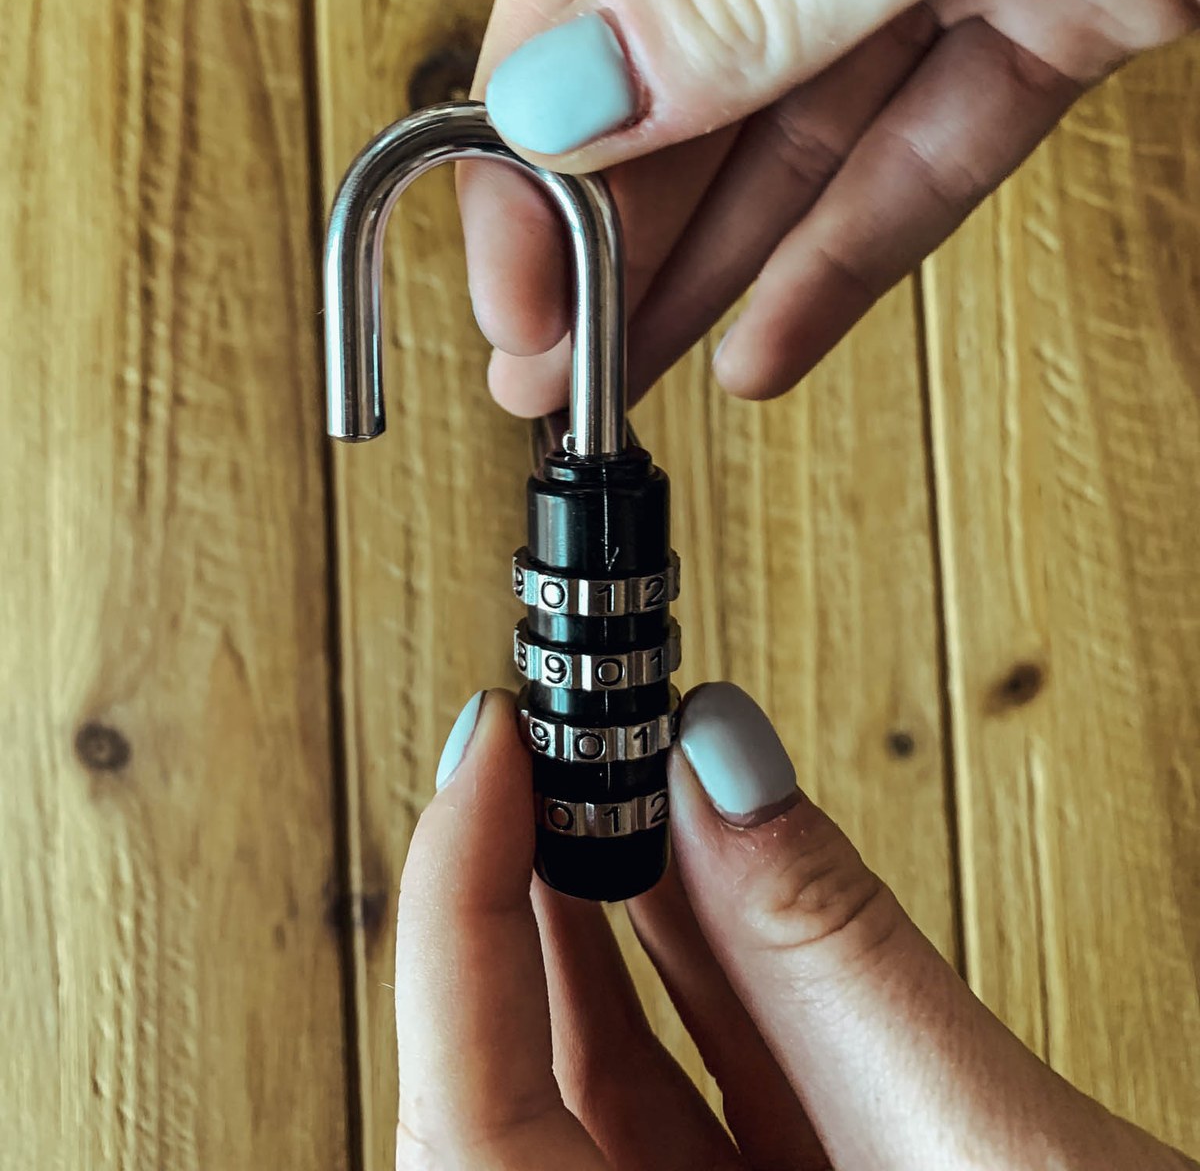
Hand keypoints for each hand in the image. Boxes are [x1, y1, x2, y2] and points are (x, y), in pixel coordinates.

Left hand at [394, 686, 1194, 1168]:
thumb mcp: (990, 1165)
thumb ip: (836, 959)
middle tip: (551, 752)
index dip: (454, 908)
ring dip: (614, 925)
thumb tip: (715, 760)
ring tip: (620, 785)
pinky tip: (706, 875)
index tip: (492, 751)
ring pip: (609, 1093)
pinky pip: (702, 1110)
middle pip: (519, 1092)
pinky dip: (704, 983)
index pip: (466, 1121)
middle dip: (528, 899)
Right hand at [459, 0, 1199, 411]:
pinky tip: (774, 330)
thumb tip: (571, 87)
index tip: (507, 263)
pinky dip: (862, 238)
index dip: (533, 113)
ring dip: (721, 250)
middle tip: (550, 363)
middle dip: (614, 212)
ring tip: (628, 376)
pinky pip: (938, 132)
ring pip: (808, 106)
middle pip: (691, 36)